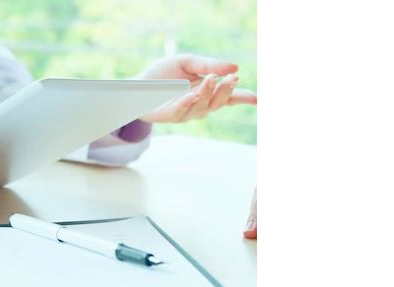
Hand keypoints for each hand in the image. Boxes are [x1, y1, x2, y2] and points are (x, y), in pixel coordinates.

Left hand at [135, 54, 257, 123]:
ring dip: (207, 94)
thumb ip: (208, 65)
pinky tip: (192, 95)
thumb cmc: (162, 75)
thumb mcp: (187, 62)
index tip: (258, 99)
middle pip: (218, 103)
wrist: (134, 85)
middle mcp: (199, 105)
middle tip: (232, 79)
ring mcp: (185, 112)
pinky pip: (180, 112)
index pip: (229, 97)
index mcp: (206, 92)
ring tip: (211, 80)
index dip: (244, 98)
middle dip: (226, 91)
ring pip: (201, 107)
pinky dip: (187, 103)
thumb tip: (233, 67)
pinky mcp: (169, 116)